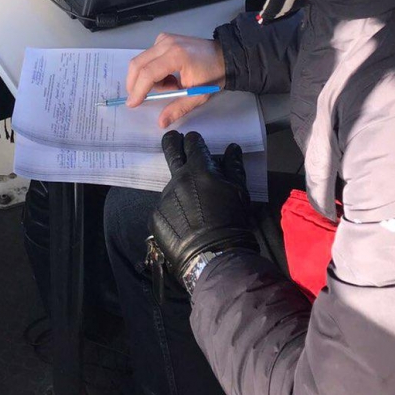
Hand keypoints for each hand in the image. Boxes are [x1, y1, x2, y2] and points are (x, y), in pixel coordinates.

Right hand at [126, 33, 224, 127]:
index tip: (133, 104)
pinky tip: (169, 74)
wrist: (224, 56)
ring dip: (149, 78)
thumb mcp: (198, 95)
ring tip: (170, 84)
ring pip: (142, 61)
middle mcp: (167, 43)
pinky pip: (149, 56)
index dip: (138, 90)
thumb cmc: (213, 75)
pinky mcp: (164, 38)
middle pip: (138, 64)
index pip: (148, 73)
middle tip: (141, 98)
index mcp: (176, 56)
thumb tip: (161, 122)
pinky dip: (153, 68)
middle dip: (135, 84)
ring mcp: (165, 38)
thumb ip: (178, 108)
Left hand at [149, 131, 258, 289]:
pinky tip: (183, 222)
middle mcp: (178, 179)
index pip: (193, 144)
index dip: (194, 140)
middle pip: (171, 150)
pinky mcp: (156, 215)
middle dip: (172, 141)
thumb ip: (234, 166)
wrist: (214, 256)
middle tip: (174, 138)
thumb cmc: (232, 220)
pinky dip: (173, 210)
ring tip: (191, 205)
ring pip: (171, 184)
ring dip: (179, 187)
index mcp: (200, 169)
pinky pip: (165, 207)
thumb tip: (232, 148)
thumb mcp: (238, 191)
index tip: (195, 141)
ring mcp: (164, 197)